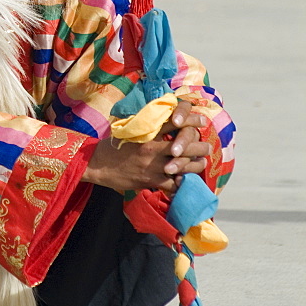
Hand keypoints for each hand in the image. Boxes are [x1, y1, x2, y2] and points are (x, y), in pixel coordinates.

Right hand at [82, 100, 208, 194]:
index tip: (202, 120)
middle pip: (185, 146)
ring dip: (196, 165)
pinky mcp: (151, 180)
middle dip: (199, 146)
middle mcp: (153, 148)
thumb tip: (163, 122)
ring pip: (183, 166)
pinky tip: (186, 183)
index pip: (175, 123)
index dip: (191, 120)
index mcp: (148, 133)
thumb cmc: (113, 145)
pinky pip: (173, 184)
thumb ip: (148, 128)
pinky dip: (181, 184)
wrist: (98, 164)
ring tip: (201, 163)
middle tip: (207, 146)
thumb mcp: (130, 131)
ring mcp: (154, 166)